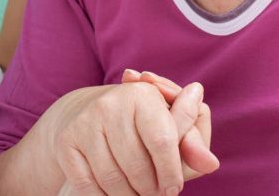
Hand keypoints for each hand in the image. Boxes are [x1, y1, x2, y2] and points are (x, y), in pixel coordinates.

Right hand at [47, 79, 216, 195]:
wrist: (87, 115)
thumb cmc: (140, 124)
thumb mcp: (170, 126)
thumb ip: (193, 143)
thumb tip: (211, 164)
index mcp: (142, 94)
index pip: (163, 142)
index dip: (172, 172)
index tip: (174, 188)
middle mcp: (110, 104)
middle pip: (138, 166)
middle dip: (151, 189)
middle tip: (155, 193)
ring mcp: (85, 122)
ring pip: (113, 179)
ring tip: (138, 195)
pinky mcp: (67, 142)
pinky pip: (88, 185)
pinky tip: (115, 193)